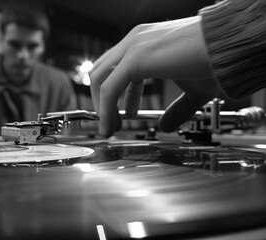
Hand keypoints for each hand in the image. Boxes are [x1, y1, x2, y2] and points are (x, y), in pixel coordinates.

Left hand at [89, 16, 217, 136]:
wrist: (232, 48)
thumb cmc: (217, 61)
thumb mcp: (193, 91)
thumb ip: (177, 108)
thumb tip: (165, 126)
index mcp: (145, 43)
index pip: (115, 68)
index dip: (113, 94)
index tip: (121, 115)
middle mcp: (135, 40)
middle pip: (101, 71)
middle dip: (101, 100)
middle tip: (111, 124)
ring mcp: (133, 46)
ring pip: (99, 78)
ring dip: (100, 107)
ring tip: (109, 128)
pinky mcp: (136, 57)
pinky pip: (110, 88)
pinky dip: (106, 109)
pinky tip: (111, 125)